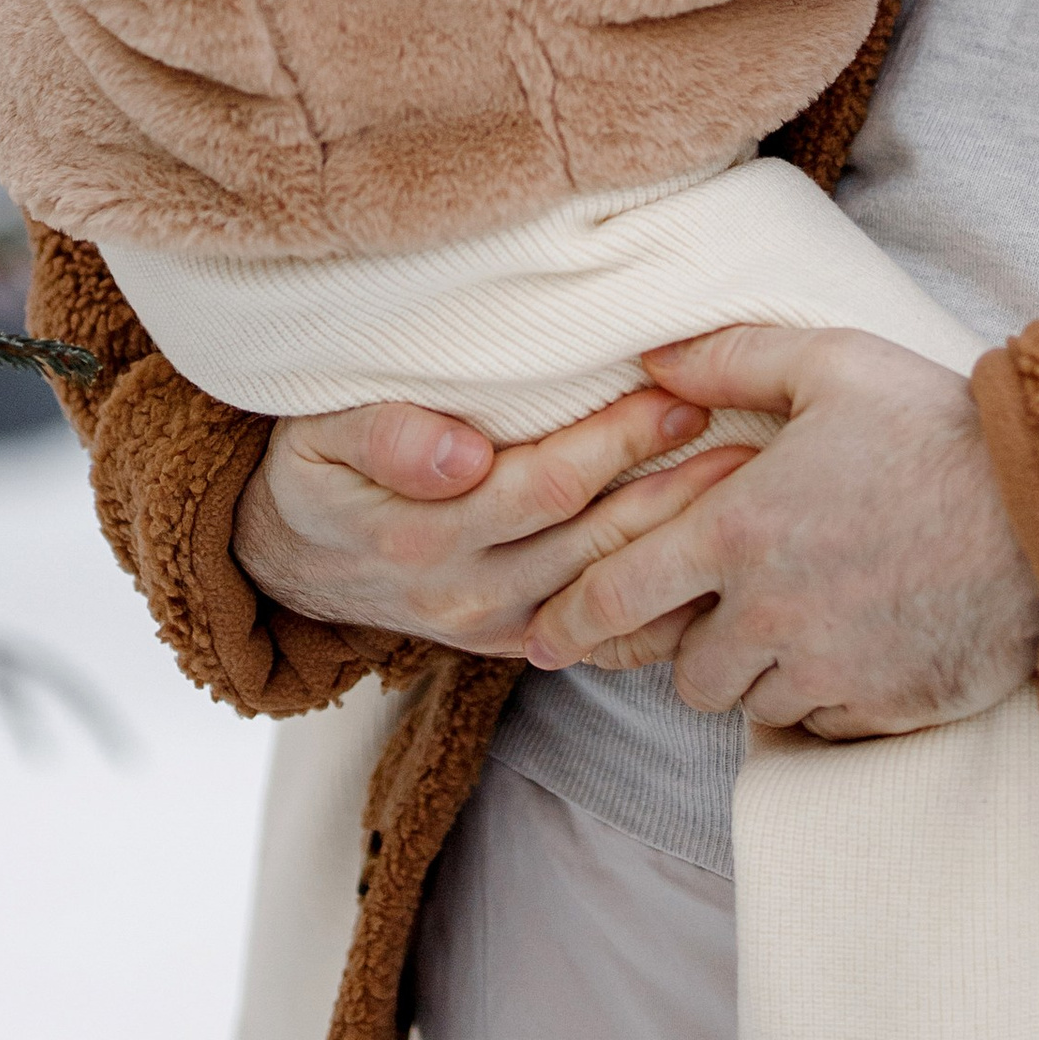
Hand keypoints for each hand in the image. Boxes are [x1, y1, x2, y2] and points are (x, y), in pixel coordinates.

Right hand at [232, 381, 752, 654]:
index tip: (681, 395)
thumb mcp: (320, 436)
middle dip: (676, 491)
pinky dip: (655, 609)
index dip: (619, 442)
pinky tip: (713, 576)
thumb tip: (460, 454)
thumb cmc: (316, 472)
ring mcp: (492, 628)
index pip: (548, 483)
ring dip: (679, 543)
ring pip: (606, 589)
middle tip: (753, 445)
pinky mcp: (510, 643)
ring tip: (751, 495)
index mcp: (425, 534)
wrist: (285, 561)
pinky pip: (596, 635)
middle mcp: (466, 592)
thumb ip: (385, 435)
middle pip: (595, 539)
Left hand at [522, 324, 1038, 739]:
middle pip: (683, 672)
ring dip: (753, 673)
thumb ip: (730, 358)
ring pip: (746, 705)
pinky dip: (814, 699)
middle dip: (687, 647)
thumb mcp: (831, 363)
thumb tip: (651, 360)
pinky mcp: (879, 710)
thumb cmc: (936, 424)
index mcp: (740, 528)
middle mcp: (769, 612)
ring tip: (788, 622)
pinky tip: (845, 646)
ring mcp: (825, 671)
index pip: (618, 593)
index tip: (545, 633)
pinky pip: (814, 727)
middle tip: (714, 612)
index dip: (573, 617)